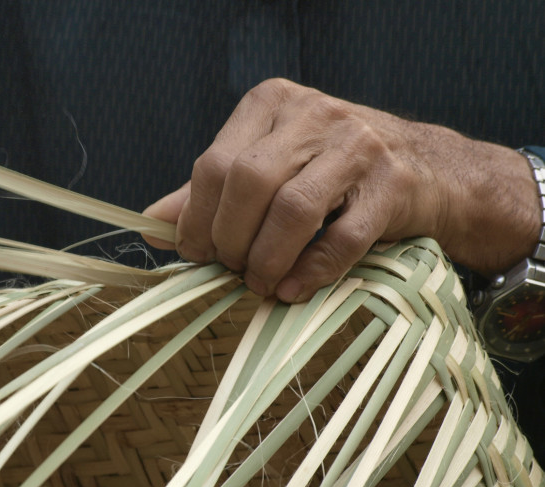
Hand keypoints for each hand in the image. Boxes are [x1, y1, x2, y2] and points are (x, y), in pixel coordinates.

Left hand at [144, 78, 539, 301]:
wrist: (427, 169)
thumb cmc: (331, 170)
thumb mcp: (267, 166)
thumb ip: (210, 192)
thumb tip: (152, 227)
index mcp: (272, 104)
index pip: (215, 164)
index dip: (196, 218)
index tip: (195, 253)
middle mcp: (314, 114)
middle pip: (249, 184)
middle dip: (230, 240)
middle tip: (230, 270)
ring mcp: (359, 146)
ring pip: (293, 210)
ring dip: (267, 259)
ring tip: (261, 284)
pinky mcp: (394, 185)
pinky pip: (342, 238)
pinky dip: (312, 271)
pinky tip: (295, 289)